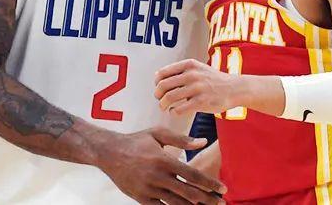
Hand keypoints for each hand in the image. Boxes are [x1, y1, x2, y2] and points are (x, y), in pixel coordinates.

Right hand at [96, 127, 226, 204]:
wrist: (109, 153)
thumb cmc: (136, 141)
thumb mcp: (158, 134)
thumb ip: (181, 139)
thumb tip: (202, 142)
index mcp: (164, 160)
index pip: (192, 175)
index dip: (210, 183)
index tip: (223, 189)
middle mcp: (158, 176)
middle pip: (189, 193)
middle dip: (208, 199)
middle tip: (222, 203)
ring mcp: (149, 189)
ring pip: (176, 204)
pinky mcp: (141, 199)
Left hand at [155, 59, 237, 115]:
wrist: (235, 88)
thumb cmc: (214, 80)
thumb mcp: (198, 68)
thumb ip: (181, 71)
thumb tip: (158, 77)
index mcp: (189, 65)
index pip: (163, 73)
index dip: (156, 82)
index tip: (158, 88)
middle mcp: (192, 74)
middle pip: (163, 86)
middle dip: (157, 94)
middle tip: (159, 99)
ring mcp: (197, 88)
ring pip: (169, 98)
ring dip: (162, 104)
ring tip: (164, 107)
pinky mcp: (201, 102)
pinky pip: (179, 109)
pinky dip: (173, 112)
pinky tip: (174, 112)